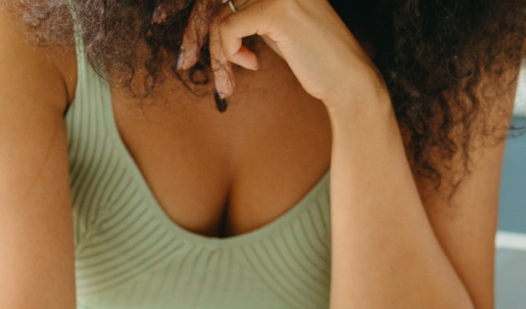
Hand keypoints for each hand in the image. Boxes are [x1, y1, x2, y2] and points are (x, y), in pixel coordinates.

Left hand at [171, 0, 380, 108]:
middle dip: (194, 30)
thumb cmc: (311, 57)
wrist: (347, 80)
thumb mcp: (274, 27)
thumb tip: (206, 13)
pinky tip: (252, 66)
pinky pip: (227, 28)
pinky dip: (228, 53)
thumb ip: (247, 12)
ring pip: (217, 14)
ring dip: (216, 52)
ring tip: (227, 78)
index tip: (178, 33)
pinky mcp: (277, 11)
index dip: (195, 12)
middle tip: (185, 60)